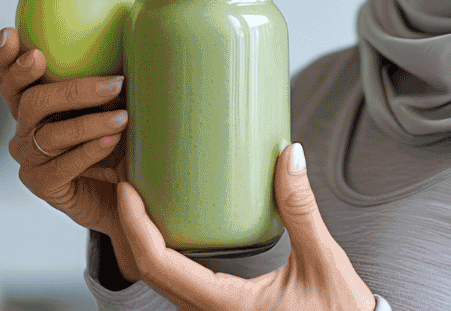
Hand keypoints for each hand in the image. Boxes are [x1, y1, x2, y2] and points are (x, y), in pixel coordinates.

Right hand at [0, 26, 143, 280]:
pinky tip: (111, 141)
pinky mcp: (43, 185)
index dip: (4, 57)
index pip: (10, 77)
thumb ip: (113, 67)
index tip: (11, 33)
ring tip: (123, 115)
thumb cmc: (123, 137)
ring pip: (50, 133)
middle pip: (28, 101)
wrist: (126, 190)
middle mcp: (26, 128)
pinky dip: (88, 151)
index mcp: (34, 102)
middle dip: (50, 83)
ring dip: (89, 121)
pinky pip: (62, 166)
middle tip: (64, 67)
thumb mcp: (118, 99)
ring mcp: (31, 159)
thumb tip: (132, 22)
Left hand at [117, 142, 373, 310]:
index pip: (160, 265)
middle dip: (131, 228)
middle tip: (131, 184)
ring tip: (146, 201)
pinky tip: (174, 230)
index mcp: (225, 305)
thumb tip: (290, 155)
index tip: (129, 190)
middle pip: (148, 273)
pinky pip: (179, 285)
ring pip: (161, 282)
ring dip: (145, 243)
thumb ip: (301, 207)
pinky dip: (165, 256)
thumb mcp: (321, 258)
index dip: (136, 226)